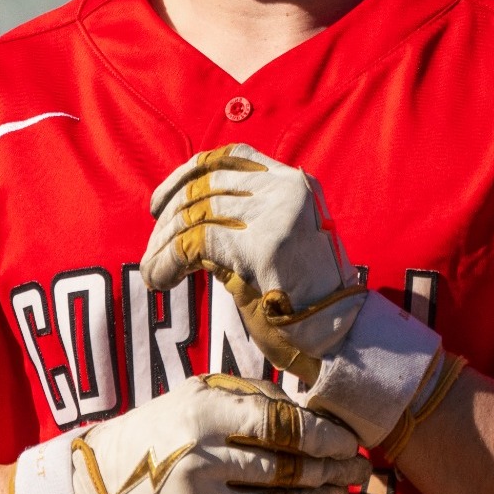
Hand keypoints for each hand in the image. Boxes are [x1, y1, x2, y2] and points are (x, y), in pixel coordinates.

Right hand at [8, 373, 368, 493]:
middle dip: (331, 470)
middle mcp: (199, 461)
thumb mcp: (201, 395)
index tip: (349, 441)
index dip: (326, 436)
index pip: (283, 426)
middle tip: (357, 468)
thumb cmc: (166, 429)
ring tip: (338, 492)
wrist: (104, 481)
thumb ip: (255, 398)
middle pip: (288, 470)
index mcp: (203, 414)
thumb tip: (317, 415)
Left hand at [140, 145, 462, 451]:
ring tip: (151, 271)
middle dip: (169, 218)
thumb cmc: (305, 298)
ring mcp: (277, 214)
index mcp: (294, 182)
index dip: (187, 174)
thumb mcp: (281, 240)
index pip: (231, 156)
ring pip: (197, 213)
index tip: (159, 203)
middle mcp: (287, 189)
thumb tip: (188, 211)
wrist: (341, 337)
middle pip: (207, 185)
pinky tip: (160, 279)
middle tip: (152, 249)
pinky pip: (197, 243)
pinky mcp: (264, 246)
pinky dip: (168, 260)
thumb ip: (247, 217)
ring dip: (163, 244)